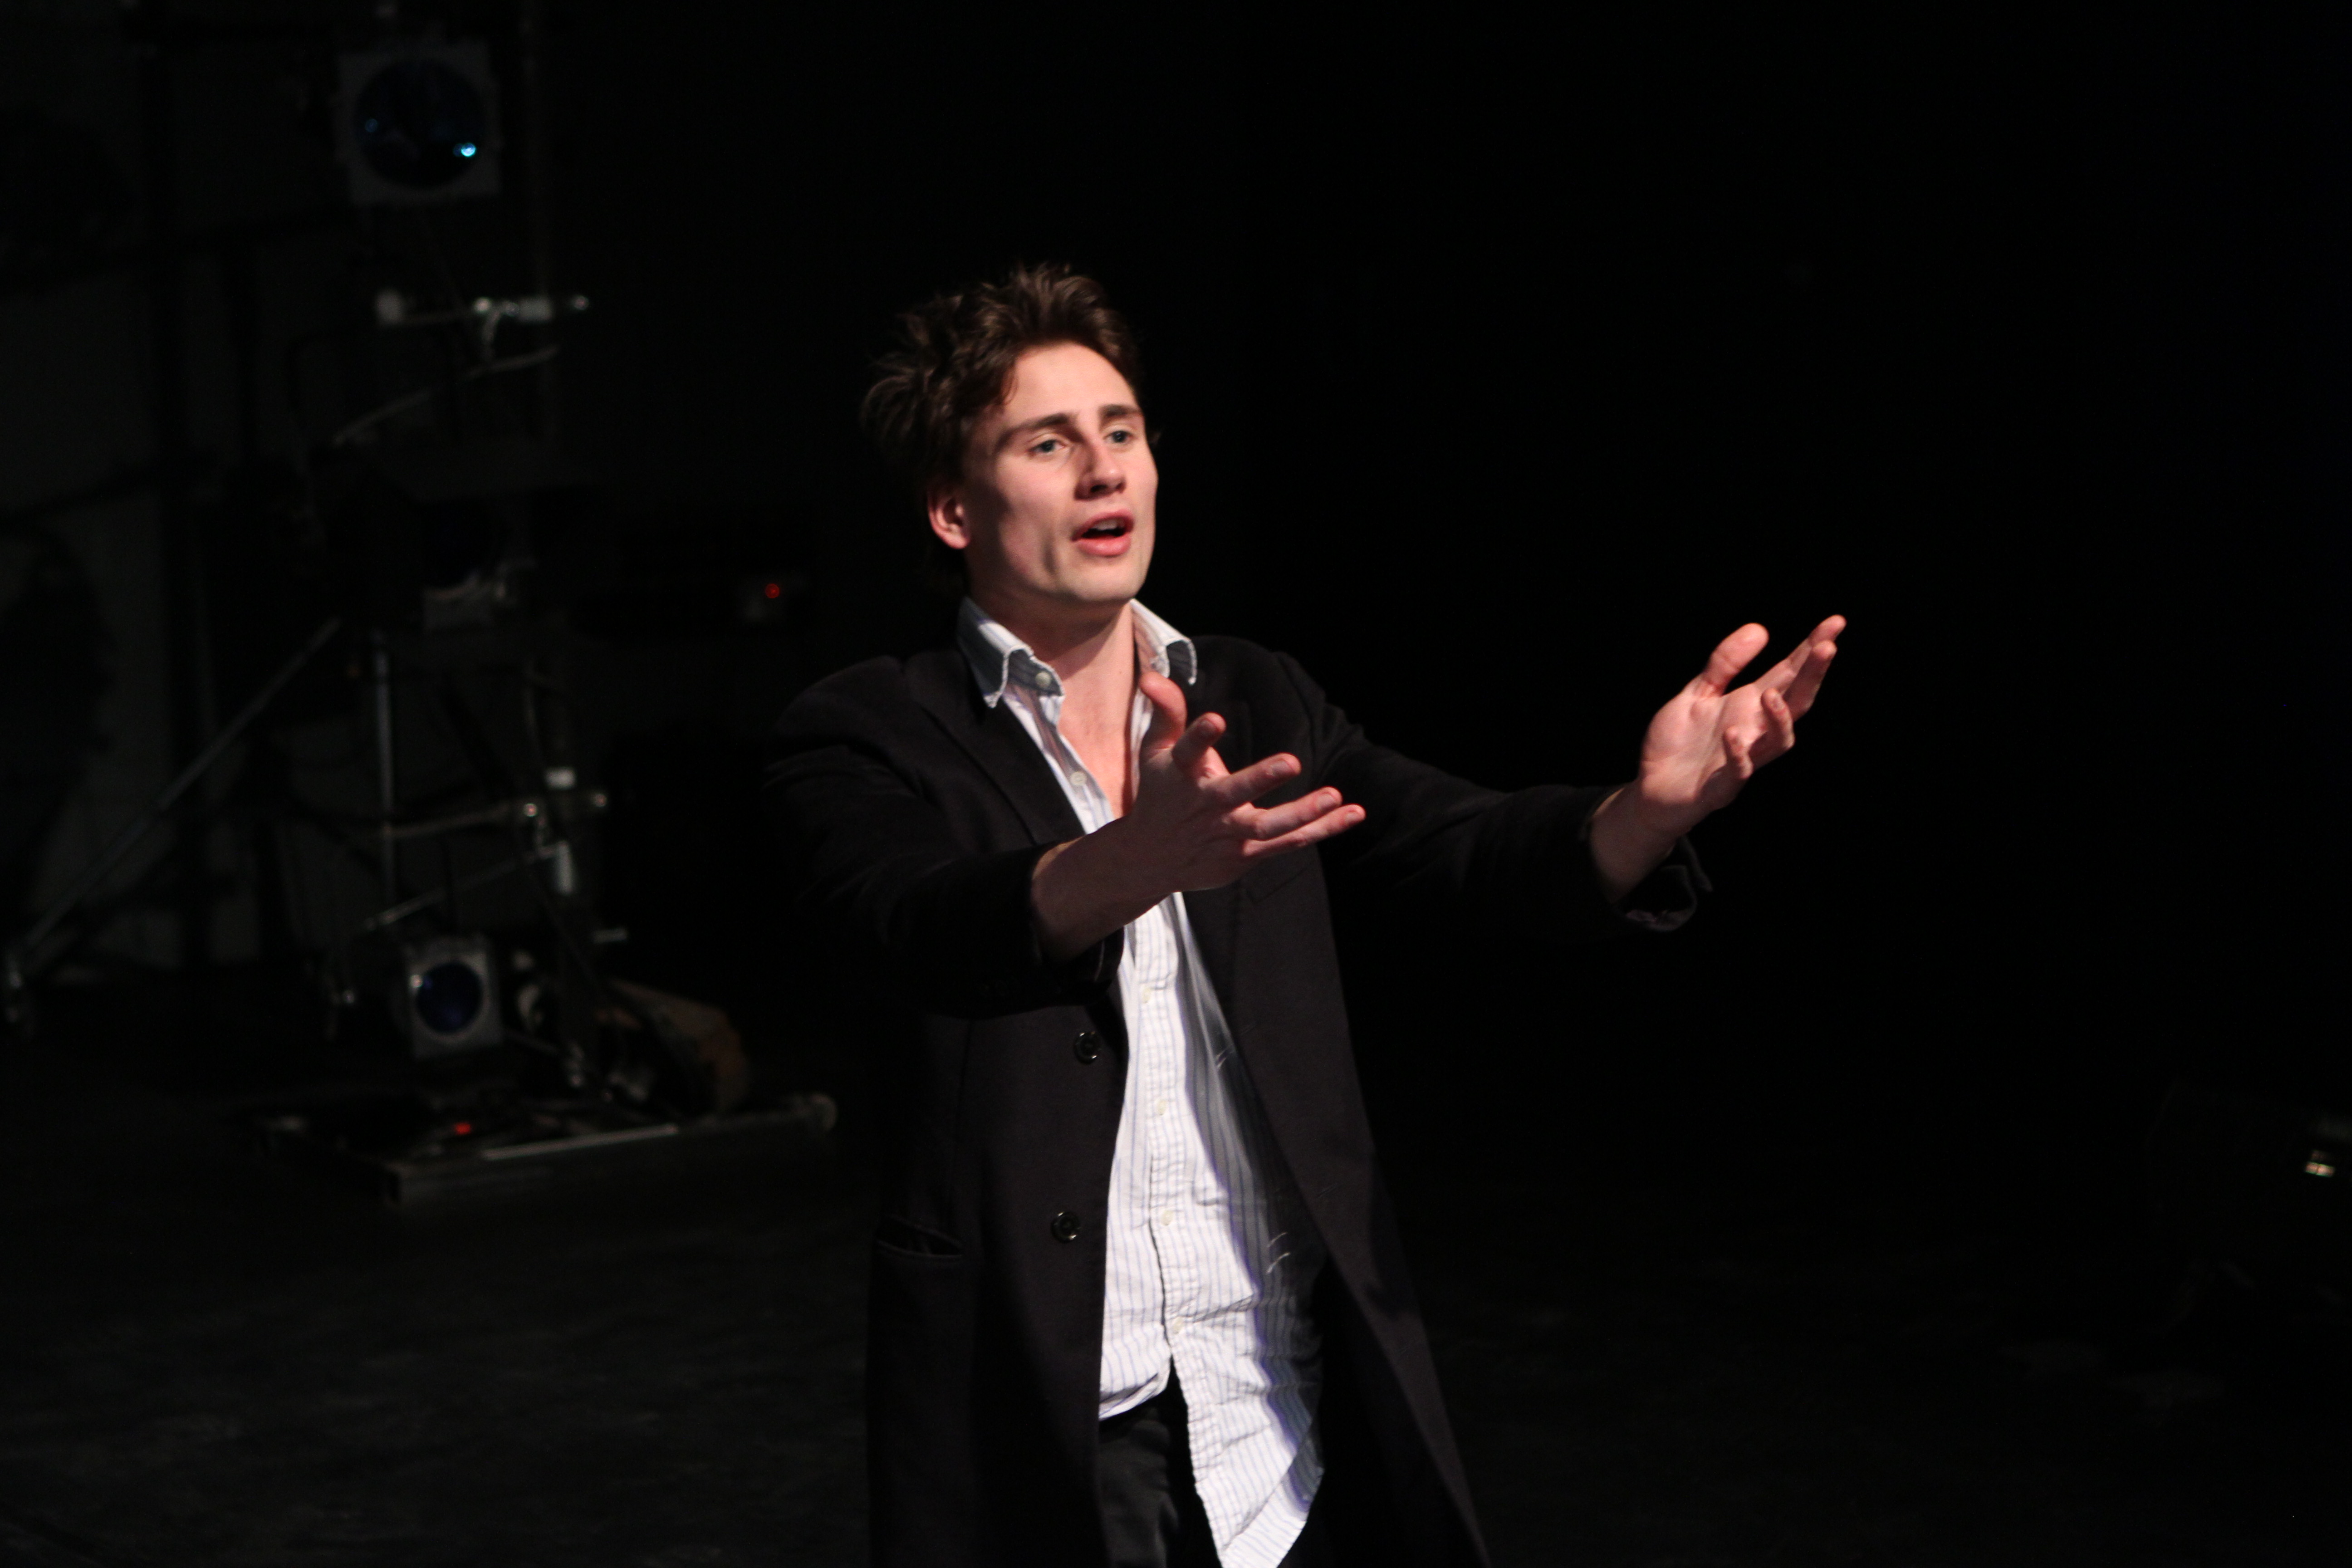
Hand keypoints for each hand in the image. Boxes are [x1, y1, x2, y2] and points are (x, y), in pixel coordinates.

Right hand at [1030, 669, 1364, 959]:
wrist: (1150, 860)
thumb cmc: (1161, 794)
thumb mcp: (1156, 751)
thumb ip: (1166, 713)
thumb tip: (1152, 675)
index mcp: (1181, 775)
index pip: (1188, 751)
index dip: (1201, 736)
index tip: (1216, 719)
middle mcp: (1205, 806)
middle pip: (1233, 794)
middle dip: (1260, 779)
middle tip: (1290, 762)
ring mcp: (1227, 834)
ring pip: (1266, 827)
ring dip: (1301, 813)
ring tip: (1334, 796)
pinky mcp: (1245, 855)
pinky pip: (1288, 842)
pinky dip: (1321, 829)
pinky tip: (1352, 813)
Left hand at [1624, 615, 1844, 840]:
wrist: (1652, 789)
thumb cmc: (1679, 742)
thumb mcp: (1698, 693)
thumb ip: (1724, 664)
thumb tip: (1760, 628)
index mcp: (1749, 705)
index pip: (1789, 673)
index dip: (1811, 649)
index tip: (1835, 622)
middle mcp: (1754, 731)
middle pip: (1796, 702)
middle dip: (1813, 676)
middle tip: (1827, 647)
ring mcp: (1743, 759)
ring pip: (1778, 741)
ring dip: (1780, 718)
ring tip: (1772, 694)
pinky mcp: (1721, 787)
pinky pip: (1738, 772)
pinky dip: (1738, 755)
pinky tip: (1732, 736)